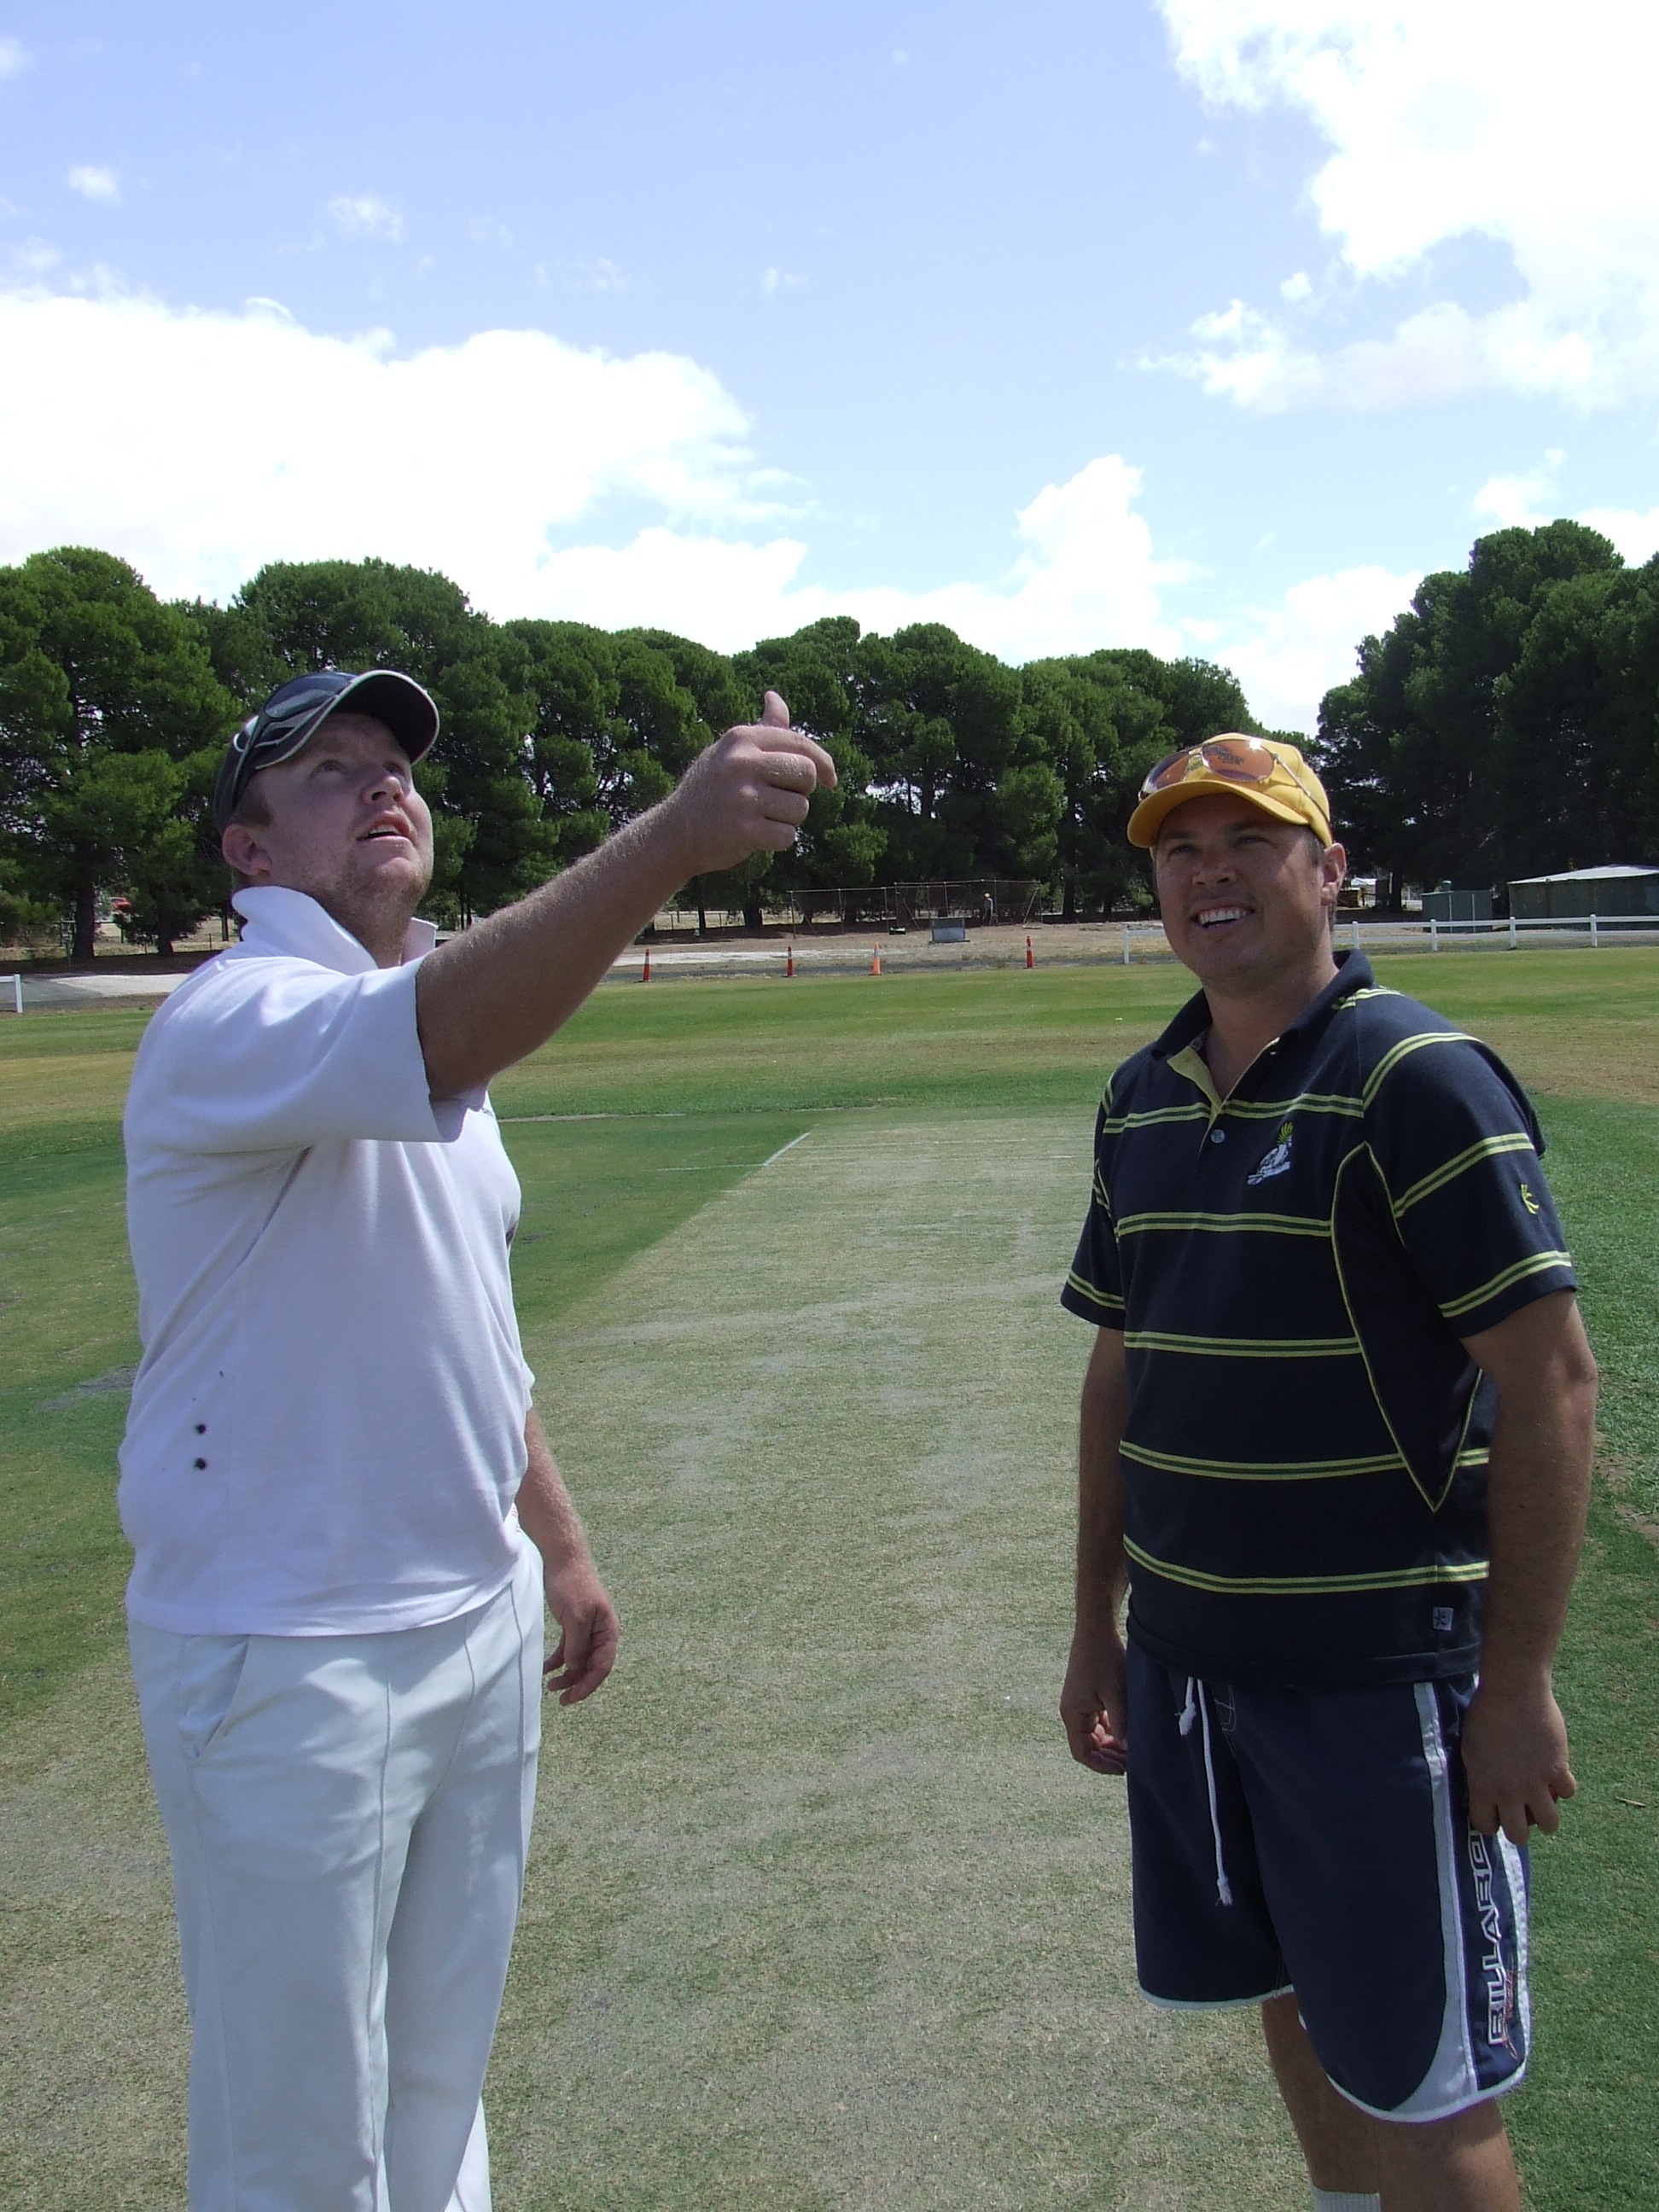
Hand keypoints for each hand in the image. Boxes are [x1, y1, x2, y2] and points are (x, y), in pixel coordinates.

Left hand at [541, 1564, 618, 1705]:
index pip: (602, 1666)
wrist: (563, 1558)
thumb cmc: (572, 1585)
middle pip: (591, 1666)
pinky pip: (567, 1649)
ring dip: (566, 1674)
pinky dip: (557, 1660)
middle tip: (559, 1698)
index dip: (588, 1685)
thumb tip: (574, 1668)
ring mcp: (586, 1629)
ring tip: (550, 1686)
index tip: (571, 1697)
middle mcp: (600, 1633)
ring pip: (579, 1660)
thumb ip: (577, 1646)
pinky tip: (545, 1669)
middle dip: (576, 1683)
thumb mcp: (576, 1618)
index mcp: (608, 1631)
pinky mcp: (573, 1624)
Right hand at [665, 691, 837, 875]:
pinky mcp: (744, 831)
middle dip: (801, 791)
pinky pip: (787, 836)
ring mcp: (742, 797)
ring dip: (788, 819)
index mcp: (741, 738)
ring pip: (800, 809)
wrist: (674, 833)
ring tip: (760, 818)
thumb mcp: (730, 752)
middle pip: (806, 774)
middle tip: (778, 800)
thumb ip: (762, 730)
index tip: (831, 780)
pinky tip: (755, 837)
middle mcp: (741, 763)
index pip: (801, 745)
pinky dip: (777, 841)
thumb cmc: (711, 789)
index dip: (823, 763)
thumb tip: (774, 697)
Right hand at [1061, 1621, 1128, 1775]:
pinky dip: (1111, 1729)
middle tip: (1132, 1762)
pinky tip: (1127, 1731)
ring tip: (1132, 1749)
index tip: (1123, 1769)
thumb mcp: (1115, 1694)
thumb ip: (1120, 1723)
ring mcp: (1079, 1703)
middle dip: (1108, 1756)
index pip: (1082, 1752)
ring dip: (1111, 1744)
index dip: (1101, 1766)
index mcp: (1073, 1714)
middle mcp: (1072, 1711)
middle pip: (1087, 1745)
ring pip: (1093, 1734)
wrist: (1096, 1630)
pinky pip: (1097, 1721)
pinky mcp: (1087, 1696)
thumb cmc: (1104, 1659)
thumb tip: (1126, 1749)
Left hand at [1461, 1677, 1574, 1843]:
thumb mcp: (1469, 1747)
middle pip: (1519, 1836)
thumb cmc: (1485, 1713)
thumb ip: (1477, 1775)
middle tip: (1521, 1812)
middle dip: (1520, 1829)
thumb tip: (1482, 1793)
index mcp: (1482, 1785)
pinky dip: (1565, 1785)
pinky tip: (1556, 1772)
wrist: (1513, 1690)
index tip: (1494, 1814)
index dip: (1490, 1823)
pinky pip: (1569, 1793)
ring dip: (1547, 1815)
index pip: (1485, 1827)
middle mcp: (1509, 1791)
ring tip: (1543, 1800)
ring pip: (1550, 1824)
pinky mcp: (1558, 1769)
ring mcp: (1536, 1782)